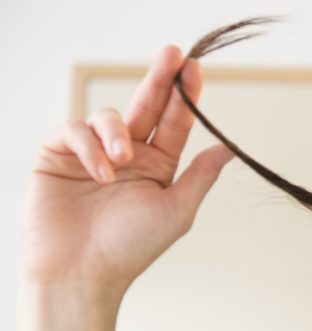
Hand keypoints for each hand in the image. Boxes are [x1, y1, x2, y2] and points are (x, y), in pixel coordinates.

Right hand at [21, 45, 234, 304]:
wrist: (79, 274)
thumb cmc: (129, 249)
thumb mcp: (176, 211)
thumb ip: (200, 176)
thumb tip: (229, 147)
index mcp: (158, 165)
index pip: (175, 122)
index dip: (184, 95)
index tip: (194, 68)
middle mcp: (128, 154)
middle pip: (145, 105)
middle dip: (159, 78)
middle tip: (173, 52)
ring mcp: (93, 152)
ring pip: (109, 116)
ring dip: (118, 133)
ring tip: (122, 162)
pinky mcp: (58, 154)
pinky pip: (74, 129)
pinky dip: (89, 146)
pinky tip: (98, 172)